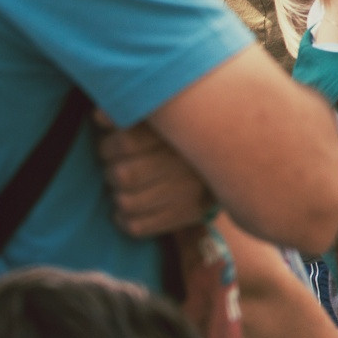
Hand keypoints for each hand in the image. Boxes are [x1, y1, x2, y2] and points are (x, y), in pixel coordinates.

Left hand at [97, 117, 213, 237]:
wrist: (237, 151)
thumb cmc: (183, 129)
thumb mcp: (163, 112)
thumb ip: (133, 110)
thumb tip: (100, 117)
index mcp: (179, 128)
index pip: (125, 143)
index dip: (109, 146)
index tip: (114, 144)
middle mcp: (188, 160)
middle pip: (123, 175)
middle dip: (111, 171)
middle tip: (118, 166)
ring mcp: (191, 190)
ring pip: (126, 202)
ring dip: (118, 195)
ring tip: (126, 187)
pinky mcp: (191, 213)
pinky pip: (137, 226)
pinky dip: (123, 219)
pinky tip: (129, 208)